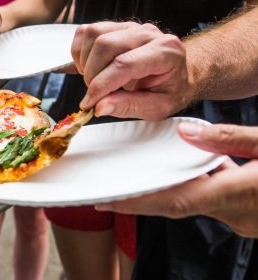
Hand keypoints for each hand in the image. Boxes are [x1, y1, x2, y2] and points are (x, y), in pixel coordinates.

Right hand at [73, 21, 191, 119]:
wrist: (177, 73)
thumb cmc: (170, 89)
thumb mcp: (158, 107)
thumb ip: (129, 106)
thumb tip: (100, 106)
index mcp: (166, 51)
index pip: (125, 64)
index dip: (102, 85)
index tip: (90, 103)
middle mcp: (147, 33)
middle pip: (104, 44)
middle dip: (92, 73)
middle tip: (95, 94)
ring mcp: (129, 27)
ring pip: (92, 35)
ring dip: (85, 61)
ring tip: (94, 79)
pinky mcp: (114, 26)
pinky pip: (85, 32)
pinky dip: (79, 51)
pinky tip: (90, 67)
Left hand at [97, 122, 257, 237]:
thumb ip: (226, 138)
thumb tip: (185, 132)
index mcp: (234, 195)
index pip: (175, 202)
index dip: (138, 203)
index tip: (107, 203)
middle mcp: (234, 213)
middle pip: (178, 203)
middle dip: (144, 197)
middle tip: (111, 190)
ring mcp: (243, 218)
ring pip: (198, 200)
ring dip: (176, 187)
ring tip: (146, 173)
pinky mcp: (250, 214)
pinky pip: (216, 199)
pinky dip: (203, 185)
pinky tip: (204, 168)